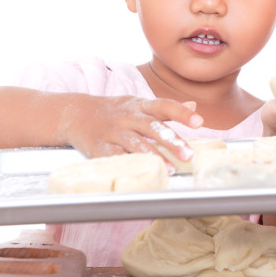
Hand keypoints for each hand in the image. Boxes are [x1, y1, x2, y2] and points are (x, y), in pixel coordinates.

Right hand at [62, 95, 203, 165]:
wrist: (76, 113)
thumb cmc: (115, 111)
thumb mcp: (139, 104)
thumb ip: (166, 108)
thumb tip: (194, 104)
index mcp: (140, 105)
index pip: (164, 106)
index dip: (182, 113)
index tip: (199, 122)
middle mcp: (128, 116)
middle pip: (152, 127)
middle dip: (172, 140)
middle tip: (189, 155)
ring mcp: (113, 131)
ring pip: (136, 143)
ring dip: (154, 156)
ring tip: (170, 169)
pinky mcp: (100, 146)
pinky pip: (116, 156)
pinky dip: (129, 164)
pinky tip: (141, 172)